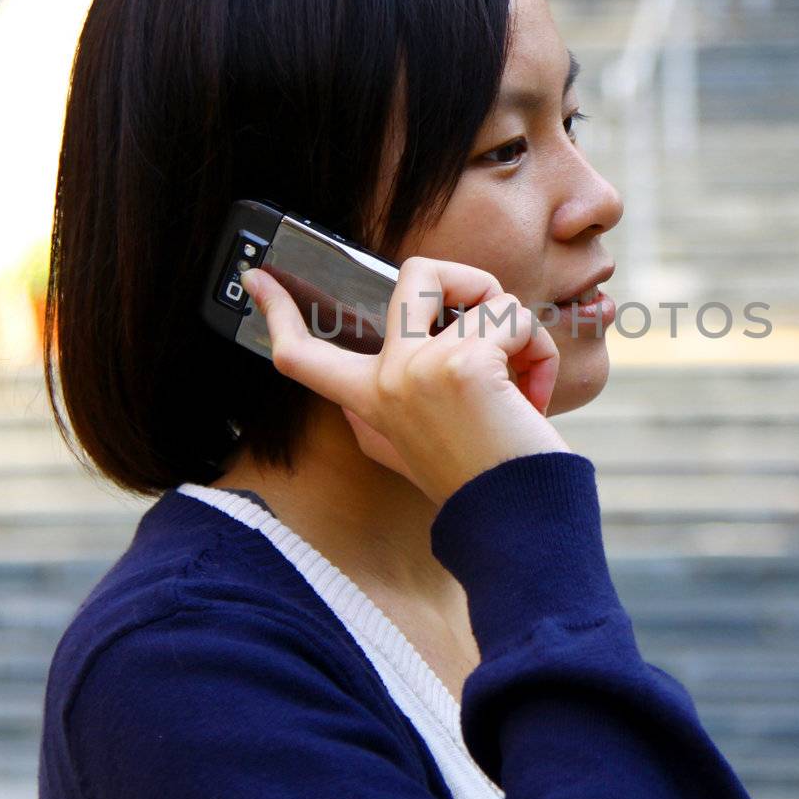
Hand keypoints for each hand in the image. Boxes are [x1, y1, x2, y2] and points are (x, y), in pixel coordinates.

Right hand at [239, 256, 570, 505]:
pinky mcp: (462, 367)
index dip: (277, 313)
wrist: (516, 526)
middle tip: (497, 326)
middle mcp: (384, 381)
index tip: (258, 279)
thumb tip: (406, 361)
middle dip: (473, 281)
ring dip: (522, 331)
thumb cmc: (486, 479)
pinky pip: (516, 320)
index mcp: (368, 401)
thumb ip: (400, 402)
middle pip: (415, 271)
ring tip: (525, 383)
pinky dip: (540, 352)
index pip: (302, 356)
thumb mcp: (419, 443)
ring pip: (487, 293)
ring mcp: (416, 370)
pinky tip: (534, 396)